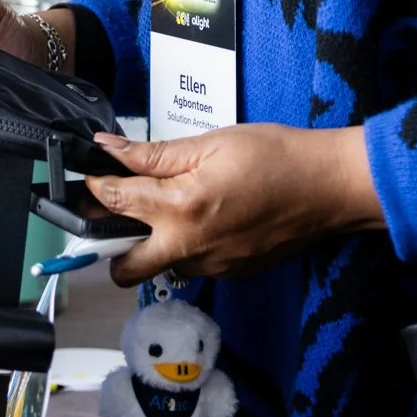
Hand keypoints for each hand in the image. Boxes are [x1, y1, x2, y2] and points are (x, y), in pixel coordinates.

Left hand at [85, 124, 384, 285]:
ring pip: (158, 267)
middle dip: (110, 242)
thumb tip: (111, 149)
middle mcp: (189, 247)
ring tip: (171, 206)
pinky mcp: (228, 274)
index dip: (94, 185)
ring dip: (151, 243)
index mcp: (182, 208)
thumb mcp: (213, 142)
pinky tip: (207, 216)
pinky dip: (185, 244)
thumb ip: (156, 153)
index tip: (89, 173)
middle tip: (120, 208)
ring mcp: (210, 267)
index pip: (116, 202)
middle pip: (122, 268)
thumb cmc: (276, 155)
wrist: (327, 188)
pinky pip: (190, 265)